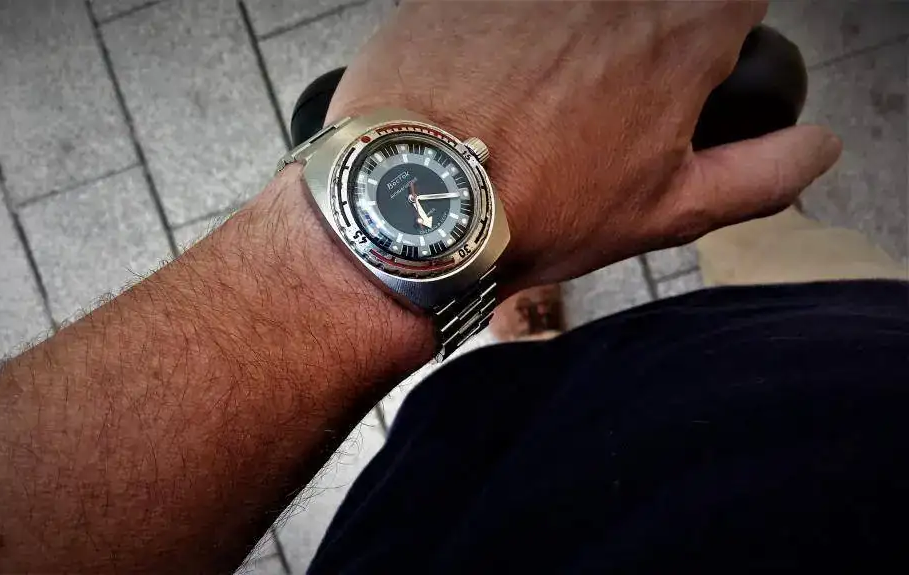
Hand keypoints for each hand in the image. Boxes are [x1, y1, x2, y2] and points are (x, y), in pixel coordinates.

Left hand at [328, 1, 840, 289]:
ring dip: (569, 31)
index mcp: (686, 30)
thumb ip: (762, 175)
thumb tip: (819, 146)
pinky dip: (508, 27)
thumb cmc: (534, 209)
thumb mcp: (666, 212)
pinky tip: (490, 69)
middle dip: (634, 33)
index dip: (704, 34)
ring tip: (532, 82)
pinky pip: (509, 3)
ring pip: (580, 5)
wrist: (413, 198)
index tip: (670, 71)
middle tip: (590, 87)